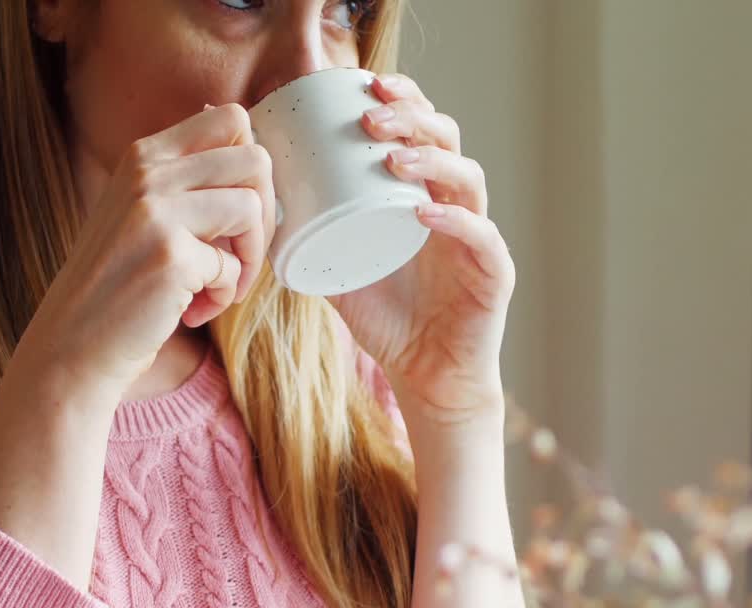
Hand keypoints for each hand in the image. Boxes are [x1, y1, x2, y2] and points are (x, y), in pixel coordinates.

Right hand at [0, 104, 274, 582]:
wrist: (72, 348)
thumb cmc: (117, 286)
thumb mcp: (140, 214)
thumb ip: (185, 182)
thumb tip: (253, 150)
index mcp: (144, 155)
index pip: (231, 121)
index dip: (252, 170)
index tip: (237, 213)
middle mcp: (148, 173)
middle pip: (255, 159)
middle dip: (265, 211)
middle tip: (240, 252)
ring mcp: (157, 211)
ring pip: (253, 207)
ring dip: (250, 256)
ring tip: (221, 285)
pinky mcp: (171, 256)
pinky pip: (234, 266)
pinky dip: (224, 295)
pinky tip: (192, 310)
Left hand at [328, 73, 512, 423]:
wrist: (425, 378)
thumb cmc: (386, 319)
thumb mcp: (336, 268)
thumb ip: (307, 235)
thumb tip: (258, 204)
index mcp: (422, 194)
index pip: (421, 130)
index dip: (401, 101)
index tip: (365, 84)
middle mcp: (456, 206)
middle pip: (447, 141)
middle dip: (410, 119)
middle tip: (370, 117)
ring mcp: (478, 238)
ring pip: (467, 179)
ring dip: (429, 160)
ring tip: (390, 156)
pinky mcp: (493, 275)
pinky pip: (482, 238)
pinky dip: (454, 219)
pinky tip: (423, 210)